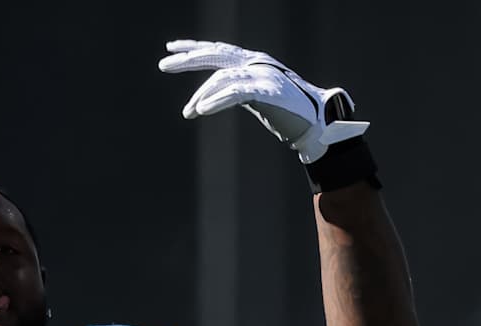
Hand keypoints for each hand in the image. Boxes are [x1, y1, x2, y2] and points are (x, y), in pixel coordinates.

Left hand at [158, 39, 369, 163]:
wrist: (316, 122)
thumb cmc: (286, 111)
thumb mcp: (255, 96)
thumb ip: (235, 90)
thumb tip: (206, 100)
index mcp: (252, 62)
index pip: (218, 50)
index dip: (194, 48)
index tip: (170, 50)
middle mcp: (256, 63)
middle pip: (216, 56)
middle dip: (188, 60)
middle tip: (163, 65)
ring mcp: (262, 75)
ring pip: (222, 79)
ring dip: (201, 97)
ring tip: (188, 112)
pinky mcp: (268, 91)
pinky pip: (236, 93)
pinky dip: (216, 101)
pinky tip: (202, 110)